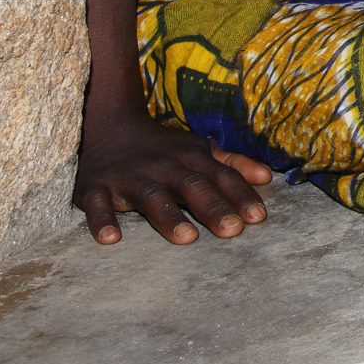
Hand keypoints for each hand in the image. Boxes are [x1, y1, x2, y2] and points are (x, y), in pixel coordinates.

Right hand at [74, 106, 272, 245]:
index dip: (240, 195)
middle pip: (191, 187)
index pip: (220, 177)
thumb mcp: (198, 150)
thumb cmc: (162, 148)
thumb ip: (232, 164)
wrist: (108, 125)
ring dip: (168, 217)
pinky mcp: (95, 188)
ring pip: (151, 197)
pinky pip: (98, 204)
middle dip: (212, 207)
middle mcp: (163, 168)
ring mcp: (129, 178)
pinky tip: (110, 238)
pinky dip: (102, 220)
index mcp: (190, 159)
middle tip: (232, 230)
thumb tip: (268, 178)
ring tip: (186, 238)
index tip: (258, 217)